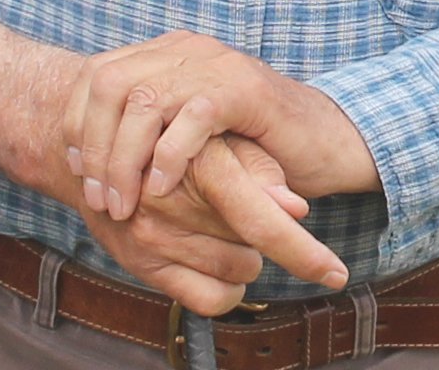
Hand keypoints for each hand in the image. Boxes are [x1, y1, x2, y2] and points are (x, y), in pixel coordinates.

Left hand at [66, 33, 376, 282]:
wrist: (322, 141)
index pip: (96, 74)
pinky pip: (191, 117)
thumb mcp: (183, 133)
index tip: (75, 170)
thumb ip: (139, 131)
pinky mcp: (245, 89)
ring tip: (124, 202)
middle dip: (93, 145)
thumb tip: (71, 159)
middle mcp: (186, 49)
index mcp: (166, 52)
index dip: (76, 122)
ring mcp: (216, 64)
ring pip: (144, 101)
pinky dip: (169, 157)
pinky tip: (162, 189)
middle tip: (97, 197)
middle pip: (110, 84)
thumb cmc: (249, 146)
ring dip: (124, 159)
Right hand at [72, 135, 311, 314]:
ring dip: (242, 253)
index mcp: (200, 165)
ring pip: (237, 271)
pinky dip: (226, 286)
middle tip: (238, 204)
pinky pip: (210, 300)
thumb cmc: (179, 141)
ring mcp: (151, 238)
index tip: (335, 274)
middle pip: (254, 247)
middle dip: (261, 229)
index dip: (303, 251)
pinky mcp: (140, 266)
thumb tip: (297, 208)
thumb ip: (261, 169)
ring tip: (218, 223)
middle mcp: (170, 206)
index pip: (259, 221)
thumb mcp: (222, 139)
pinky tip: (215, 257)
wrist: (103, 153)